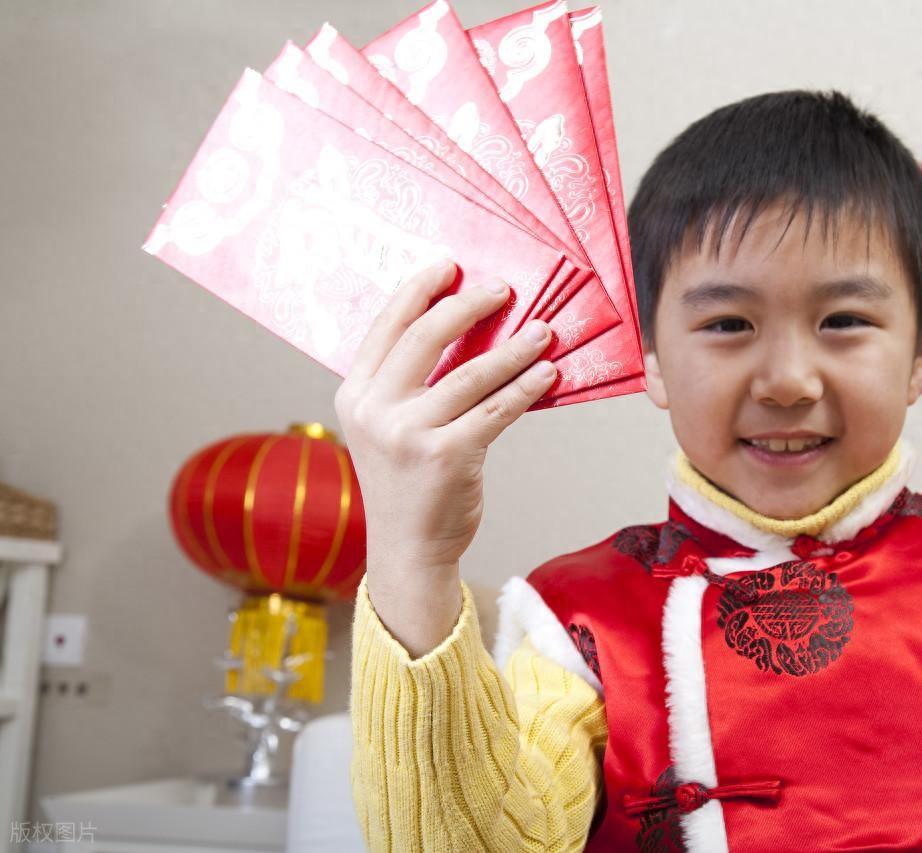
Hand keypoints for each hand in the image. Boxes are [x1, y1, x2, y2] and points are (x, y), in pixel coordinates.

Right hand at [334, 259, 556, 653]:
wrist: (408, 549)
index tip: (450, 266)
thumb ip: (405, 384)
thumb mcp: (386, 428)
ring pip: (471, 374)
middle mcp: (376, 411)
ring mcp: (410, 434)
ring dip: (513, 348)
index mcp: (355, 395)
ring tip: (542, 332)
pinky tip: (547, 373)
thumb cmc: (408, 483)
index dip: (420, 290)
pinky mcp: (448, 456)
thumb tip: (460, 328)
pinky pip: (497, 409)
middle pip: (425, 338)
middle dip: (468, 306)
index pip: (387, 326)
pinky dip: (526, 387)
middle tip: (503, 291)